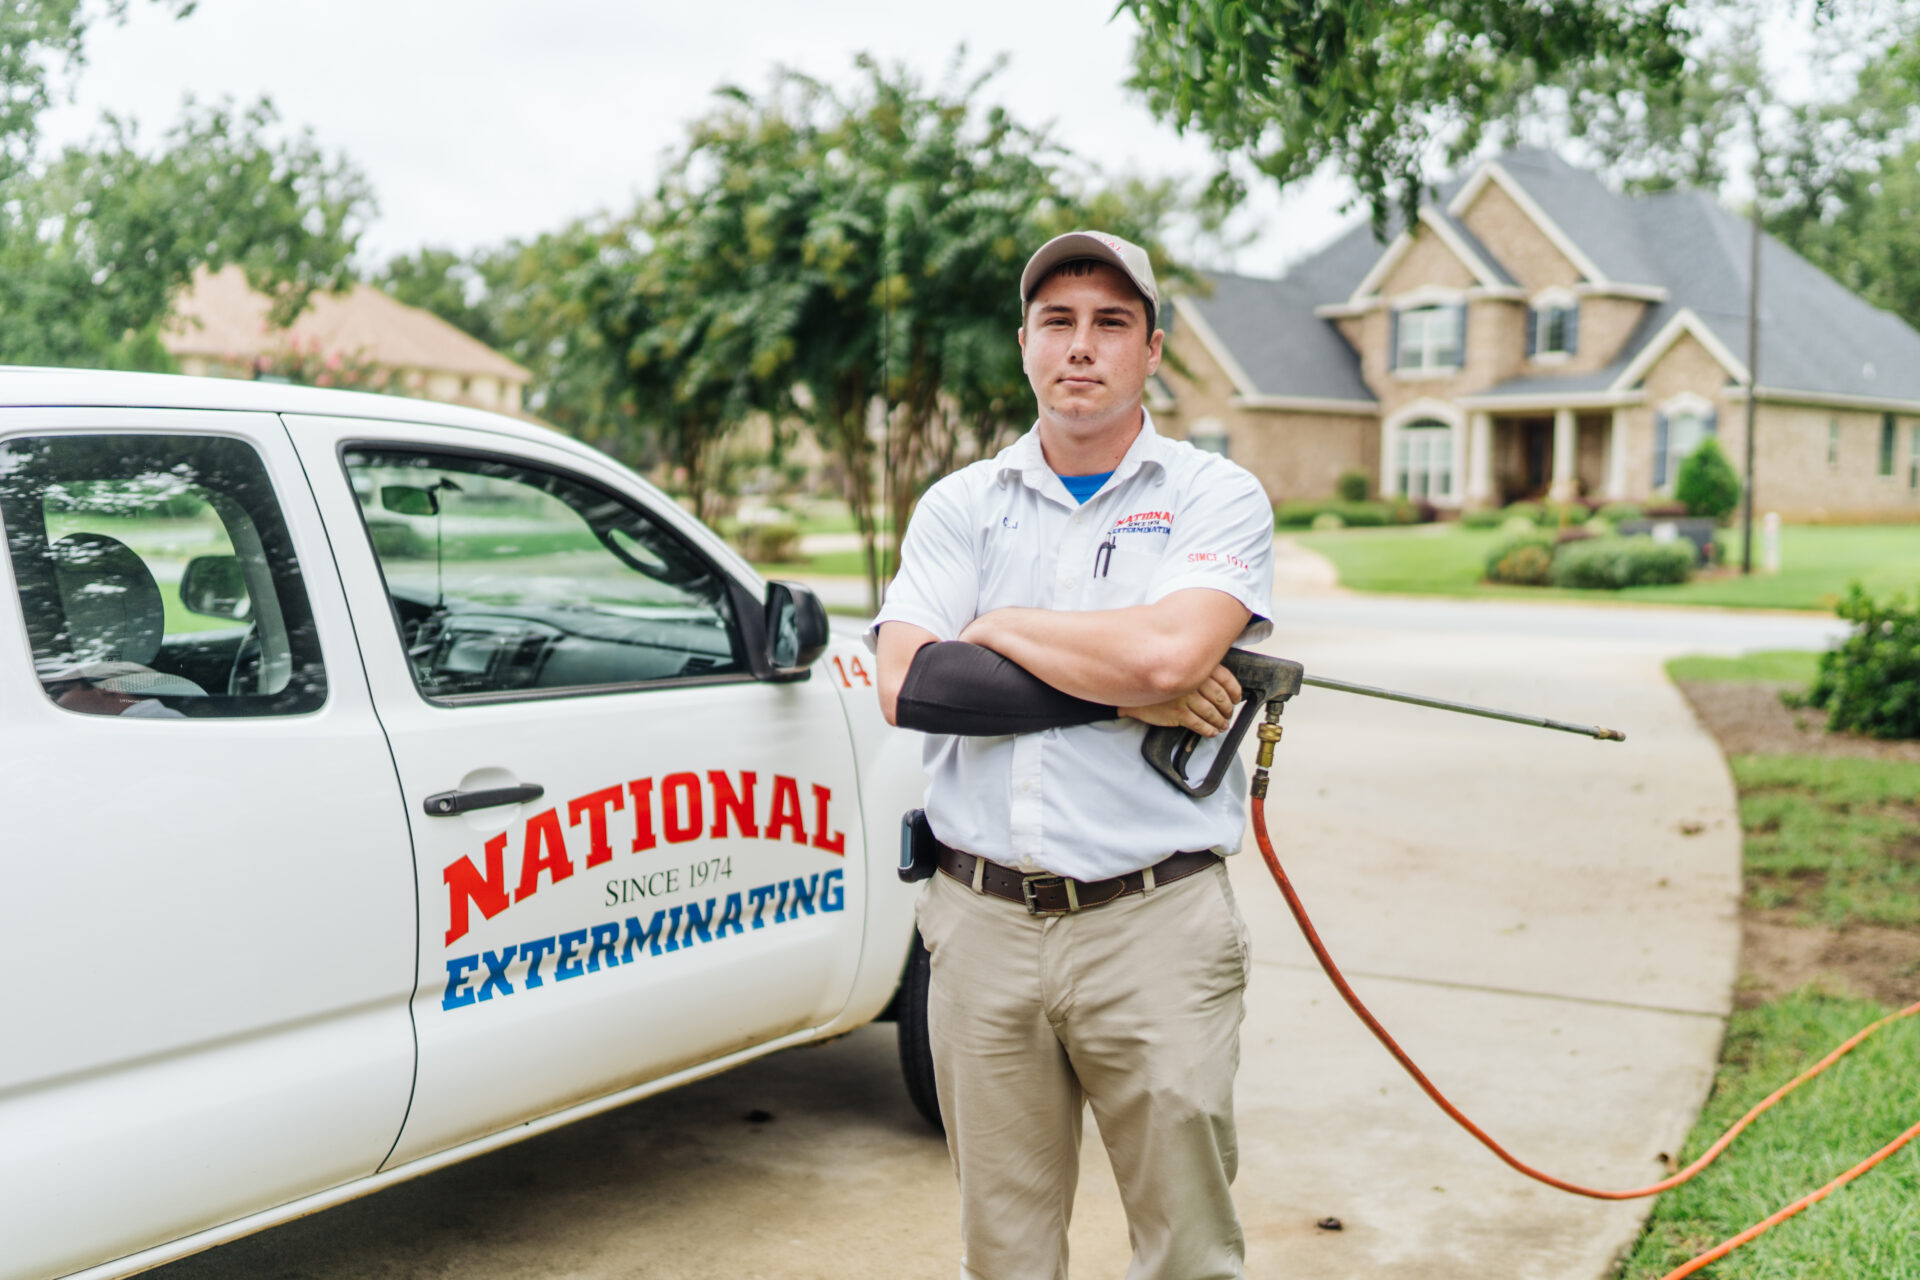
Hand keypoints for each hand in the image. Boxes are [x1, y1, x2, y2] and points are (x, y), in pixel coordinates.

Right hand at [1119, 663, 1242, 735]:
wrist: (1130, 686)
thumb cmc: (1154, 675)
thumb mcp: (1177, 664)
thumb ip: (1196, 669)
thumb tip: (1218, 683)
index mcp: (1196, 666)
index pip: (1226, 679)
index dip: (1234, 691)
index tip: (1237, 698)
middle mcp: (1193, 680)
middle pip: (1220, 698)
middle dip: (1228, 709)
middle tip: (1229, 713)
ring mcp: (1185, 697)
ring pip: (1211, 713)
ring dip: (1220, 721)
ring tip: (1223, 725)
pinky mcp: (1177, 713)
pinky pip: (1199, 724)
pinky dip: (1209, 730)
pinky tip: (1212, 732)